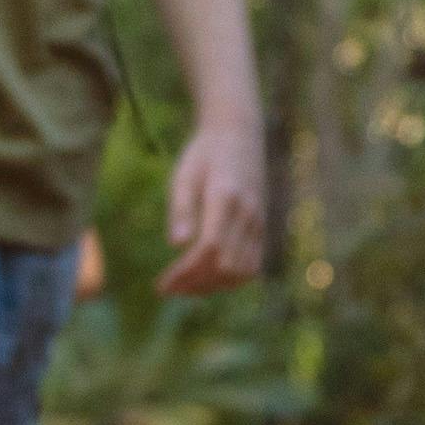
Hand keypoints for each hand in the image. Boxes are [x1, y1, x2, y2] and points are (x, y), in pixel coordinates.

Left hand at [159, 112, 267, 295]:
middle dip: (194, 284)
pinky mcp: (262, 228)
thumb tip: (176, 245)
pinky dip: (229, 281)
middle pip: (224, 266)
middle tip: (166, 288)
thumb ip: (181, 208)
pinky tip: (205, 280)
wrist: (239, 136)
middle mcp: (247, 213)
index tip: (162, 283)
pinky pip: (252, 266)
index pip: (209, 248)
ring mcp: (258, 222)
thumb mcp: (184, 174)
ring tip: (183, 288)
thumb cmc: (204, 155)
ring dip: (212, 287)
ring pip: (241, 272)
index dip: (185, 272)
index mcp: (225, 197)